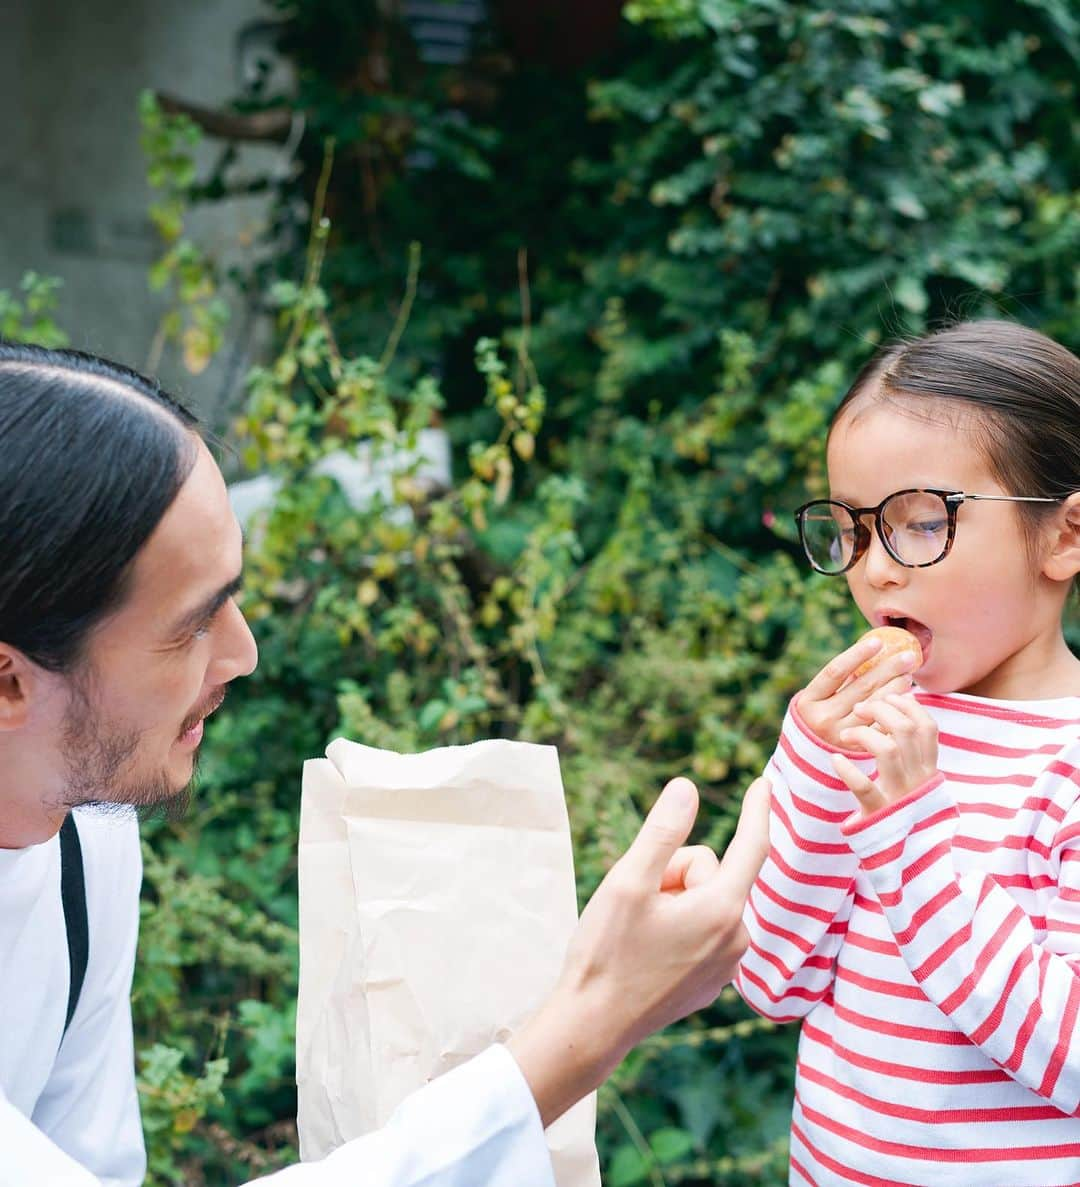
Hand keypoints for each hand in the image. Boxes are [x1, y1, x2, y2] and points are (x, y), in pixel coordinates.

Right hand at [507, 773, 770, 1126]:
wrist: (594, 1025)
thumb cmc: (607, 950)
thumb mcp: (628, 880)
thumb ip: (662, 831)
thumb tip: (688, 788)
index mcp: (721, 910)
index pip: (751, 847)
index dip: (758, 810)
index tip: (766, 783)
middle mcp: (736, 940)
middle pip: (709, 872)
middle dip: (673, 872)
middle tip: (637, 901)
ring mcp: (726, 965)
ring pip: (703, 900)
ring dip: (673, 900)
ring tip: (638, 930)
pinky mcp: (711, 982)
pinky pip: (701, 929)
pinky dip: (677, 926)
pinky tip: (647, 952)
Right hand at [798, 634, 918, 748]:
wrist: (812, 754)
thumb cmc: (821, 714)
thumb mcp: (821, 697)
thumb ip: (842, 680)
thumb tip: (878, 651)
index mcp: (809, 700)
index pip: (835, 671)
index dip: (857, 654)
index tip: (879, 641)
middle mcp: (823, 717)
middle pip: (861, 687)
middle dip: (887, 669)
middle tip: (908, 656)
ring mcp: (839, 735)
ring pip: (874, 707)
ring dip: (895, 689)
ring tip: (908, 676)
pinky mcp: (856, 750)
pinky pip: (881, 727)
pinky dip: (896, 711)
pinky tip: (906, 700)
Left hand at [832, 693, 938, 814]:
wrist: (905, 859)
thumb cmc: (903, 808)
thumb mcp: (915, 778)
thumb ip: (911, 749)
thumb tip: (901, 703)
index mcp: (929, 769)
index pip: (927, 726)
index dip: (907, 706)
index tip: (887, 697)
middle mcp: (919, 780)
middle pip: (905, 730)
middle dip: (880, 710)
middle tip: (859, 709)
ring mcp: (900, 796)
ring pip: (887, 750)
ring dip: (863, 734)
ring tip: (845, 735)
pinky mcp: (878, 814)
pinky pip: (863, 786)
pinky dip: (848, 769)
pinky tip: (836, 760)